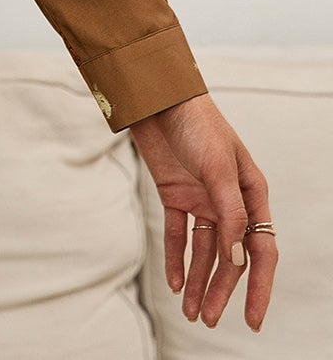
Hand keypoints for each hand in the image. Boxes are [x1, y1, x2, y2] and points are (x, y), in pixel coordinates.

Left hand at [128, 92, 276, 332]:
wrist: (157, 98)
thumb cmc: (196, 124)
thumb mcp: (218, 167)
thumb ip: (229, 213)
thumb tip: (238, 260)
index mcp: (251, 193)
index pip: (261, 249)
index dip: (259, 287)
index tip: (252, 320)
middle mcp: (229, 200)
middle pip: (231, 256)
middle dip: (222, 290)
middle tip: (210, 321)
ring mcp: (202, 198)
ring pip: (204, 250)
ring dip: (199, 281)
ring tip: (191, 313)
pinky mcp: (175, 194)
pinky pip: (178, 234)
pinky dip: (176, 258)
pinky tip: (175, 283)